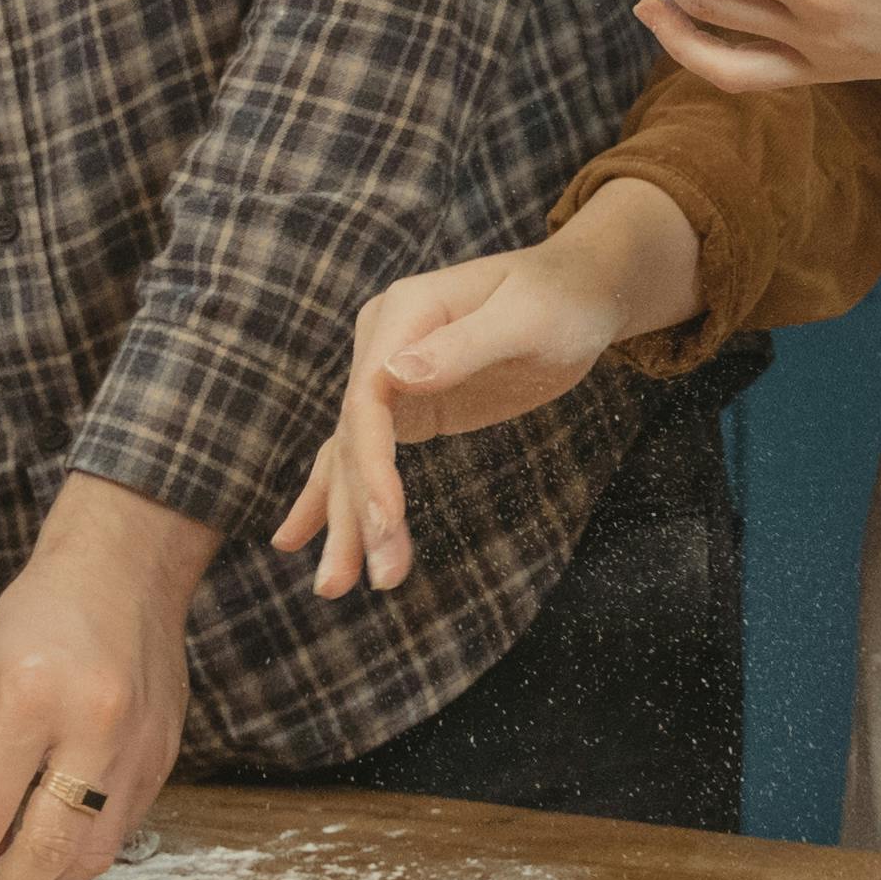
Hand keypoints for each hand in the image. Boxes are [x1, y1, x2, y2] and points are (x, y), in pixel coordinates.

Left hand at [0, 474, 210, 879]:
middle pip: (47, 850)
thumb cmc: (42, 616)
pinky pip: (122, 829)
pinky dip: (85, 850)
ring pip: (95, 855)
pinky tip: (60, 846)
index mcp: (31, 700)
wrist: (127, 570)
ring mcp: (139, 748)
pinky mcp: (165, 758)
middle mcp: (93, 729)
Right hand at [276, 182, 701, 601]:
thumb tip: (396, 375)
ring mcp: (389, 376)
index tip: (387, 522)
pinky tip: (301, 537)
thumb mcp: (527, 319)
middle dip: (356, 512)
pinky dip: (338, 498)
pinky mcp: (407, 405)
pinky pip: (363, 455)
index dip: (371, 465)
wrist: (579, 291)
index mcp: (404, 314)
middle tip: (348, 585)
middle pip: (353, 437)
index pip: (368, 399)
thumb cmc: (561, 299)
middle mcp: (382, 343)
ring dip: (344, 521)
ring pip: (352, 456)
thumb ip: (466, 346)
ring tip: (332, 588)